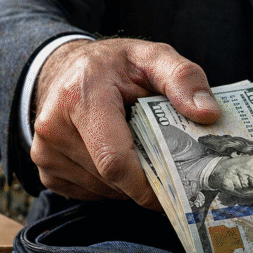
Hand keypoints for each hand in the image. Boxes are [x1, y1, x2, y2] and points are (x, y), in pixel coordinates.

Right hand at [31, 38, 220, 208]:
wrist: (67, 69)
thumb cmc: (114, 66)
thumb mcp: (152, 57)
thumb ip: (183, 79)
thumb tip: (208, 113)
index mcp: (81, 97)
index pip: (114, 161)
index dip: (147, 185)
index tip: (176, 190)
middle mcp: (54, 127)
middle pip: (111, 180)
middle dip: (144, 181)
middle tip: (166, 165)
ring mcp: (44, 152)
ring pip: (102, 190)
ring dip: (128, 184)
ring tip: (138, 153)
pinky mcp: (44, 170)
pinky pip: (89, 194)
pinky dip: (110, 186)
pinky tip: (115, 159)